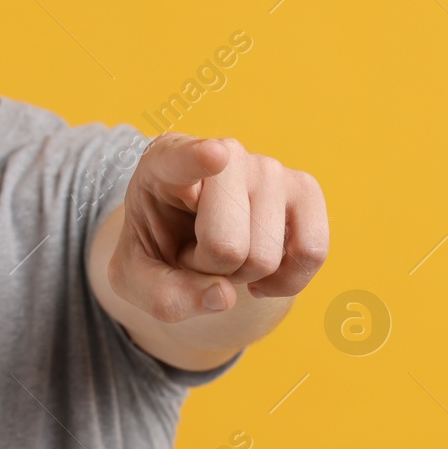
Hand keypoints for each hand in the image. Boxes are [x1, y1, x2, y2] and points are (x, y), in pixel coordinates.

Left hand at [107, 133, 328, 323]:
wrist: (192, 240)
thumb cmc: (159, 248)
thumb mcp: (135, 279)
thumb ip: (163, 295)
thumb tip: (223, 296)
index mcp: (164, 163)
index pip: (182, 158)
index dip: (198, 158)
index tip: (214, 156)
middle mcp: (224, 153)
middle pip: (226, 245)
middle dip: (210, 270)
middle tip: (195, 253)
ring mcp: (269, 168)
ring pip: (264, 257)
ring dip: (242, 275)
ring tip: (222, 251)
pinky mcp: (304, 189)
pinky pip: (311, 252)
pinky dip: (286, 281)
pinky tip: (262, 273)